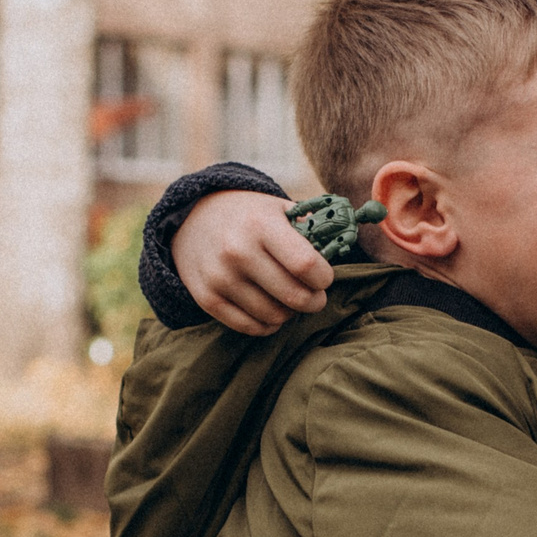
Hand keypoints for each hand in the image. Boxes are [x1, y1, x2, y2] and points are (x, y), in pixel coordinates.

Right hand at [171, 190, 333, 333]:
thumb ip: (311, 227)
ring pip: (274, 316)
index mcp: (261, 224)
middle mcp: (238, 252)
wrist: (193, 218)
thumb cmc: (250, 216)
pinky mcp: (207, 298)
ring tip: (289, 299)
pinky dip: (267, 325)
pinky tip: (271, 310)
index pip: (306, 265)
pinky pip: (250, 327)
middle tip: (315, 297)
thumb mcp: (278, 209)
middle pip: (294, 296)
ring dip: (289, 313)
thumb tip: (343, 244)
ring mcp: (220, 277)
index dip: (324, 278)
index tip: (324, 278)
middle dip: (313, 301)